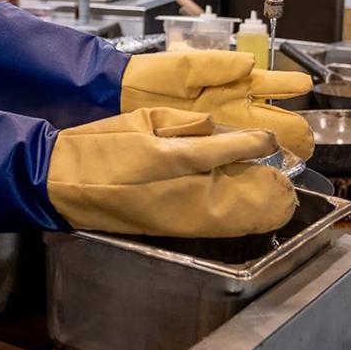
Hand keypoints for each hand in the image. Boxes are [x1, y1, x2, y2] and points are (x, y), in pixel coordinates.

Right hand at [47, 108, 296, 236]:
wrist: (64, 183)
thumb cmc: (101, 145)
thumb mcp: (142, 119)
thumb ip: (183, 122)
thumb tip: (215, 127)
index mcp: (176, 154)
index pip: (233, 147)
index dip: (258, 143)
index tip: (271, 139)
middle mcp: (186, 188)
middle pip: (247, 187)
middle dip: (271, 181)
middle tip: (286, 173)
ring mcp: (182, 214)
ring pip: (240, 215)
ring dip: (266, 206)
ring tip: (281, 196)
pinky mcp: (175, 229)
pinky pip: (221, 228)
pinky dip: (245, 221)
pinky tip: (257, 215)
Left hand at [120, 51, 313, 158]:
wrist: (121, 96)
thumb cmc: (153, 75)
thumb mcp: (185, 64)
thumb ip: (217, 63)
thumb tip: (250, 63)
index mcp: (230, 82)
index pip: (268, 84)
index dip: (288, 84)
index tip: (305, 85)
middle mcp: (231, 106)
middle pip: (272, 118)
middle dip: (294, 129)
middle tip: (309, 143)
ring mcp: (220, 126)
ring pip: (259, 137)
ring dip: (280, 146)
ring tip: (300, 155)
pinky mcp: (204, 143)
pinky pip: (233, 152)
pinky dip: (250, 157)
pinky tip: (263, 164)